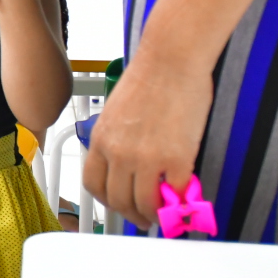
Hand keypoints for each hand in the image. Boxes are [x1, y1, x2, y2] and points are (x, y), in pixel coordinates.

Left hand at [81, 52, 212, 228]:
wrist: (171, 59)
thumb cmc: (149, 77)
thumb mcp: (117, 112)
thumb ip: (118, 139)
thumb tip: (127, 162)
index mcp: (101, 139)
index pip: (94, 184)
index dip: (107, 200)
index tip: (119, 205)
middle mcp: (118, 153)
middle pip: (118, 200)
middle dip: (132, 214)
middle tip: (144, 218)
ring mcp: (146, 159)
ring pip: (144, 204)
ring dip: (154, 215)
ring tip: (164, 215)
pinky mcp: (176, 159)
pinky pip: (174, 195)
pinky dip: (179, 202)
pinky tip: (183, 199)